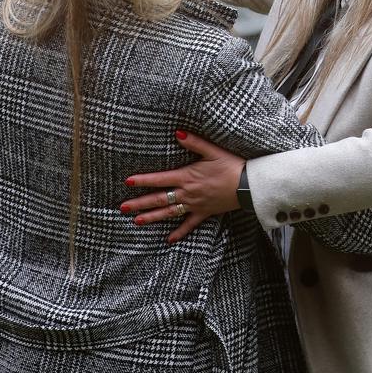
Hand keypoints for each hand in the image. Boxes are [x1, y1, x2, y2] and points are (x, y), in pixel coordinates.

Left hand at [123, 131, 243, 242]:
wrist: (248, 185)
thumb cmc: (231, 165)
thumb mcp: (213, 151)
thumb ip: (194, 142)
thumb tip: (177, 133)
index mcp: (187, 177)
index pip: (159, 179)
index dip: (143, 180)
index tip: (127, 182)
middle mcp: (187, 193)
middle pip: (159, 199)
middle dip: (140, 203)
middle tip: (123, 208)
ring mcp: (194, 205)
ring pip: (169, 213)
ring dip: (152, 217)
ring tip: (137, 221)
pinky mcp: (204, 213)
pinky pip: (189, 225)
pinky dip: (179, 233)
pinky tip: (168, 239)